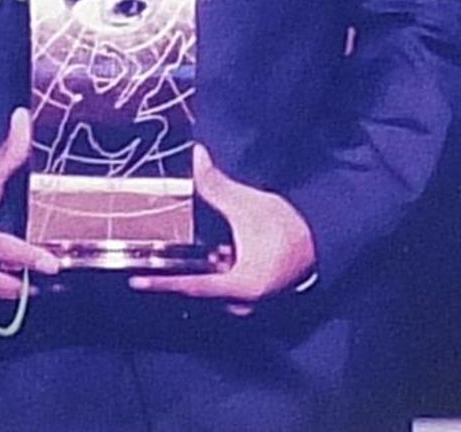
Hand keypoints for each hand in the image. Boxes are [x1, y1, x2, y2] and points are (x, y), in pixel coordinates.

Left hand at [129, 145, 315, 315]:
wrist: (323, 240)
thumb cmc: (288, 228)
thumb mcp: (247, 205)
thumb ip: (217, 185)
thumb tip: (196, 157)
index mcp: (239, 286)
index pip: (191, 286)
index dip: (162, 283)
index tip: (137, 282)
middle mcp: (242, 302)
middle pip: (200, 291)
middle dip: (184, 273)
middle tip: (164, 261)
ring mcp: (250, 303)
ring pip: (213, 289)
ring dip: (205, 271)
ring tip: (203, 251)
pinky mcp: (254, 296)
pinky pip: (226, 288)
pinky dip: (217, 272)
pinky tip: (221, 253)